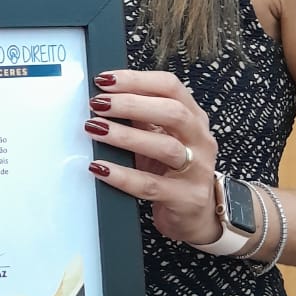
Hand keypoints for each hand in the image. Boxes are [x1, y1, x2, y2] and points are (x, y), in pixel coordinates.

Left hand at [85, 69, 220, 245]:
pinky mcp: (186, 198)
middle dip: (131, 104)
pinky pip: (150, 185)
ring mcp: (197, 169)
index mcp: (193, 116)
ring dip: (125, 136)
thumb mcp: (158, 136)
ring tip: (95, 129)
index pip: (169, 87)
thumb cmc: (170, 169)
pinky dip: (123, 175)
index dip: (136, 80)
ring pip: (165, 146)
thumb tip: (103, 96)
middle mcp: (200, 139)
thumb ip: (139, 116)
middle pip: (172, 112)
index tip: (104, 80)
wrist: (195, 215)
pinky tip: (100, 168)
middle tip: (98, 104)